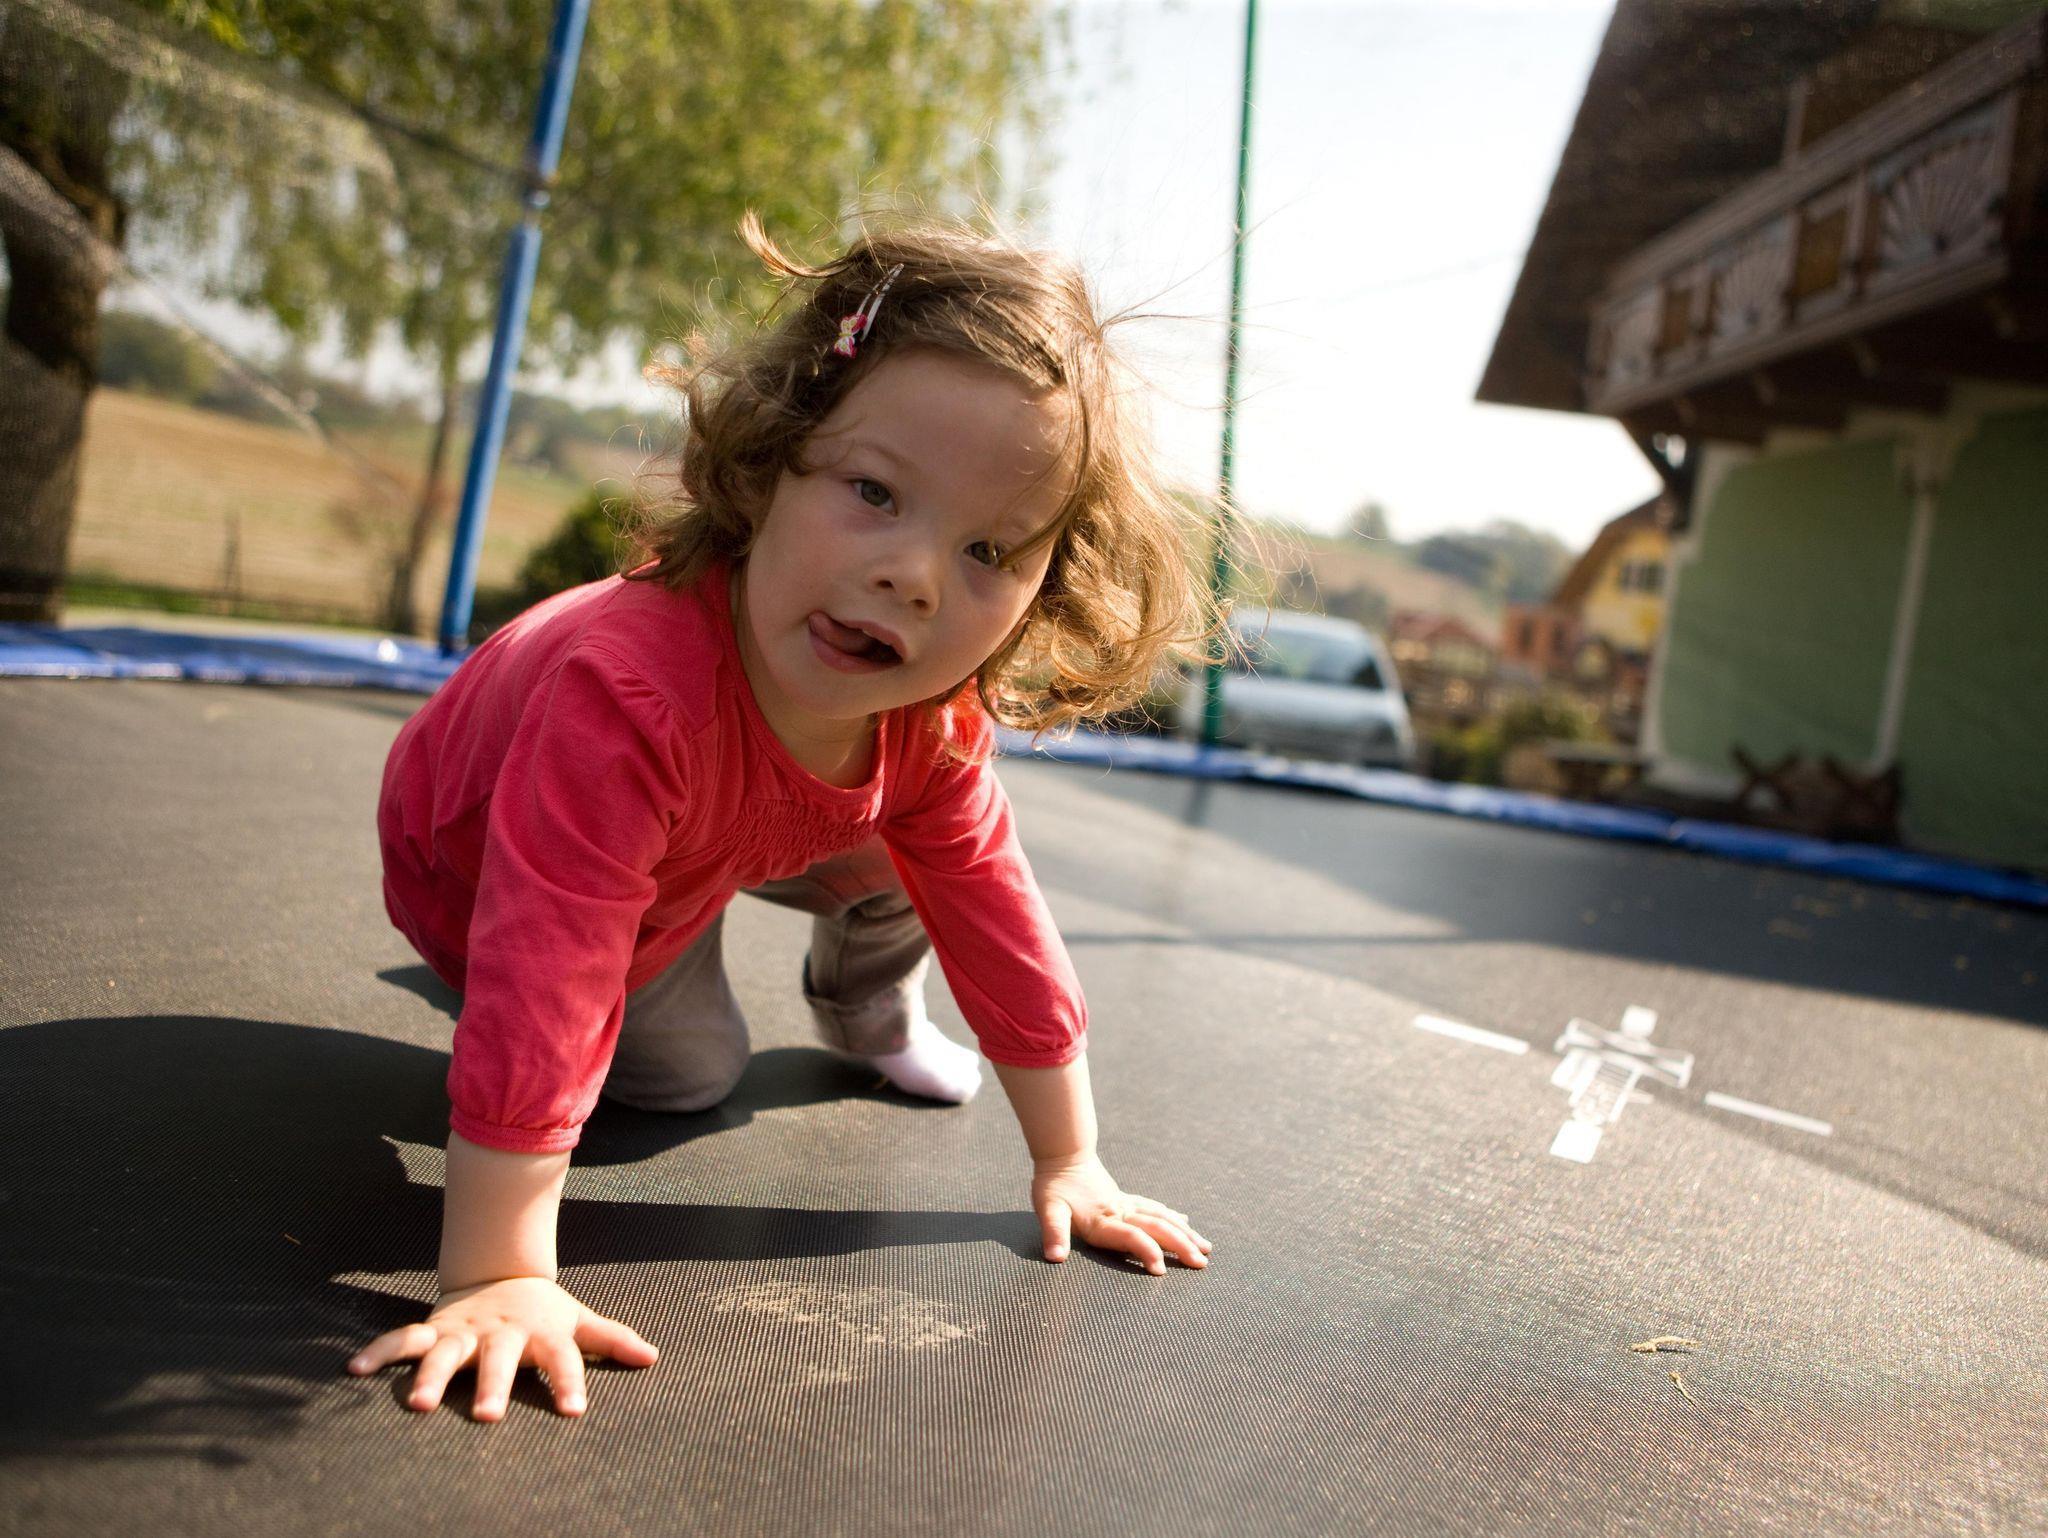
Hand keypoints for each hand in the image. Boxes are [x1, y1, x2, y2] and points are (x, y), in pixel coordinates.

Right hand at [345, 1275, 658, 1420]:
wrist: (498, 1273)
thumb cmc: (542, 1312)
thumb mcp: (576, 1320)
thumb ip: (610, 1339)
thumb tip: (653, 1356)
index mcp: (541, 1333)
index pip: (562, 1359)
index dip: (569, 1382)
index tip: (576, 1410)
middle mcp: (501, 1333)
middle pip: (500, 1360)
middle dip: (494, 1386)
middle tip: (490, 1417)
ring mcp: (465, 1330)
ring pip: (447, 1352)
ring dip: (433, 1376)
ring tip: (419, 1404)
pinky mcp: (434, 1329)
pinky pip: (403, 1339)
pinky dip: (379, 1352)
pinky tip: (354, 1370)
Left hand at [1032, 1153, 1212, 1275]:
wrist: (1062, 1152)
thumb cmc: (1053, 1185)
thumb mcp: (1048, 1209)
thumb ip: (1054, 1233)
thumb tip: (1055, 1258)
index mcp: (1103, 1221)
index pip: (1131, 1236)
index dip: (1147, 1252)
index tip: (1162, 1271)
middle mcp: (1120, 1212)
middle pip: (1157, 1228)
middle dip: (1181, 1246)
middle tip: (1202, 1263)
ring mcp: (1126, 1204)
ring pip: (1162, 1218)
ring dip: (1184, 1233)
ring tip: (1205, 1247)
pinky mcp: (1125, 1198)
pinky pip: (1154, 1208)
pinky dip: (1171, 1216)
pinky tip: (1183, 1220)